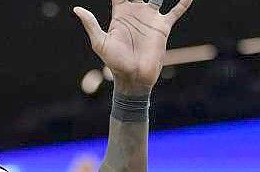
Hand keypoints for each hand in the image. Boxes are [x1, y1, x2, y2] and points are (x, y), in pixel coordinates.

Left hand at [73, 0, 192, 94]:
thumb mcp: (101, 42)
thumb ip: (91, 24)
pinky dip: (183, 3)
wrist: (134, 77)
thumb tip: (77, 9)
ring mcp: (150, 19)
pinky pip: (175, 11)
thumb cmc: (114, 63)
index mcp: (120, 14)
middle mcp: (136, 13)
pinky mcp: (163, 27)